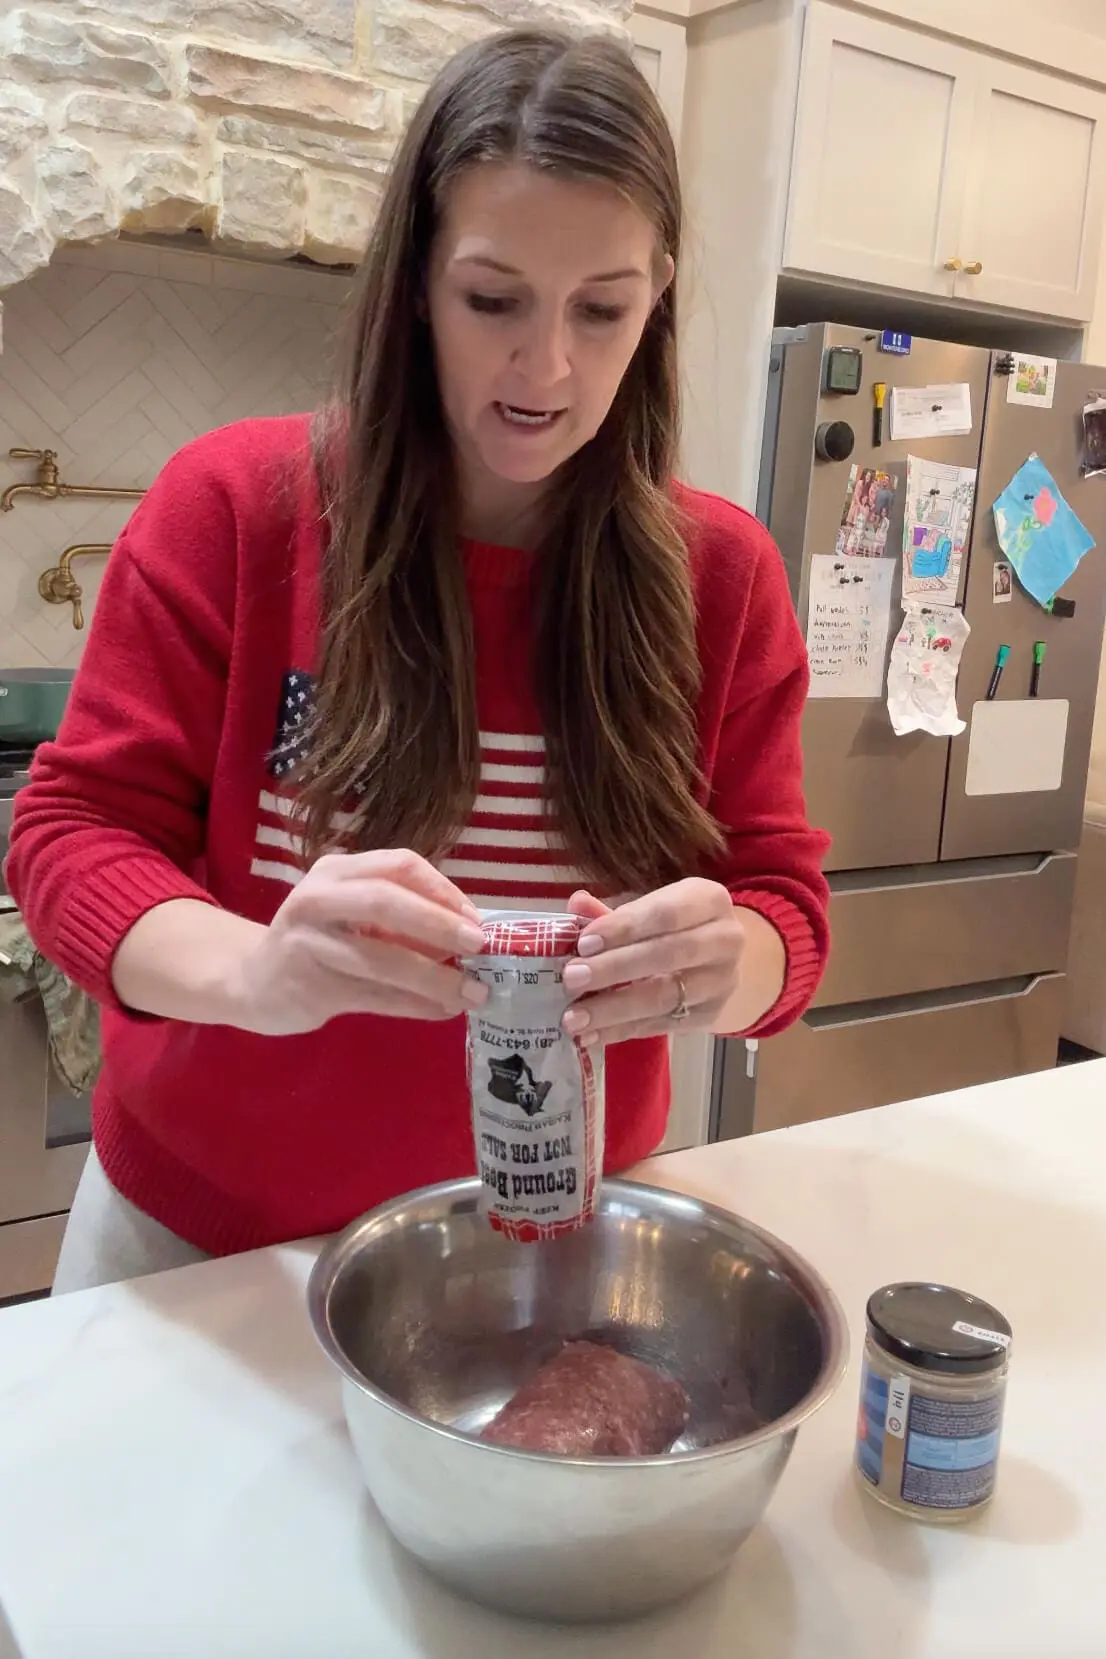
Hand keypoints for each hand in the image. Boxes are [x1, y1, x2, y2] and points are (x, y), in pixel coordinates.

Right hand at [234, 849, 487, 1034]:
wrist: (251, 981)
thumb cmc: (318, 940)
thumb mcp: (349, 909)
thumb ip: (399, 913)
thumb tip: (468, 934)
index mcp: (336, 871)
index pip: (399, 865)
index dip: (443, 889)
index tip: (476, 918)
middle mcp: (318, 899)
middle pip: (386, 901)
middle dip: (439, 924)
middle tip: (480, 946)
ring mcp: (309, 944)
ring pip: (382, 959)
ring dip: (434, 978)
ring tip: (472, 993)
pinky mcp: (309, 988)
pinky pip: (374, 997)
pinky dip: (414, 1005)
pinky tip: (442, 1011)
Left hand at [560, 880, 745, 1047]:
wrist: (716, 961)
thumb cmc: (673, 927)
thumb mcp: (648, 909)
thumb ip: (612, 911)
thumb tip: (576, 905)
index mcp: (708, 900)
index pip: (665, 913)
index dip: (623, 928)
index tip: (583, 943)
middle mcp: (725, 940)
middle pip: (667, 955)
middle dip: (614, 968)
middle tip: (571, 979)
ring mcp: (721, 982)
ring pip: (665, 997)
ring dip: (614, 1008)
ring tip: (573, 1017)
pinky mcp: (710, 1016)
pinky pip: (661, 1026)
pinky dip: (621, 1031)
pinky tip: (590, 1035)